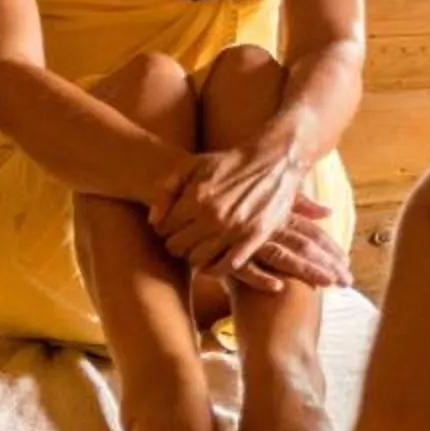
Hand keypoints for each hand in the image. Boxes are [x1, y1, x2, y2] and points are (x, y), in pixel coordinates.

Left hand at [154, 143, 305, 275]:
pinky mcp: (253, 239)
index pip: (163, 229)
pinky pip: (226, 267)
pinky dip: (215, 269)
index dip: (164, 228)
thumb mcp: (192, 166)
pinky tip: (212, 261)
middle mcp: (213, 217)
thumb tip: (154, 221)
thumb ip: (166, 190)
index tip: (172, 225)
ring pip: (198, 260)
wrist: (275, 161)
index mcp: (196, 198)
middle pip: (177, 247)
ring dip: (194, 256)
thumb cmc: (229, 163)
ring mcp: (234, 230)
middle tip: (185, 235)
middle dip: (177, 242)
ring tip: (198, 246)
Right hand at [228, 196, 356, 294]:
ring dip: (306, 271)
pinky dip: (260, 277)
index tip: (347, 265)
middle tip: (348, 283)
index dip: (331, 249)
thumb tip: (328, 210)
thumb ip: (300, 202)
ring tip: (328, 284)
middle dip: (328, 264)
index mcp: (279, 214)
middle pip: (305, 247)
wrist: (192, 175)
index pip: (312, 233)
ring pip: (282, 257)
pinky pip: (244, 266)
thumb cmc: (236, 184)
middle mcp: (268, 224)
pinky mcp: (226, 249)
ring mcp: (248, 237)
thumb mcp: (270, 192)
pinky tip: (278, 287)